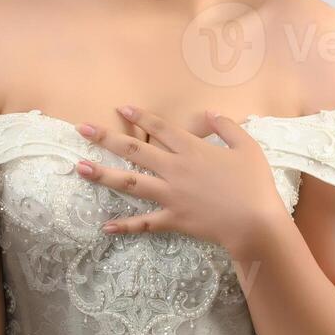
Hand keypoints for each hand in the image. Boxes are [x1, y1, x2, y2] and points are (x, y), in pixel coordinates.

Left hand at [72, 104, 287, 248]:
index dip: (139, 116)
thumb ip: (227, 127)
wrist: (255, 222)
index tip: (120, 108)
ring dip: (103, 174)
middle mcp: (175, 169)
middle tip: (81, 129)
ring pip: (130, 182)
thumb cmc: (254, 184)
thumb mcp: (247, 147)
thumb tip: (210, 113)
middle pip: (134, 150)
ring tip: (80, 167)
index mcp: (192, 149)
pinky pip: (145, 222)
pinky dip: (125, 225)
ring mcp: (170, 195)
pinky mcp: (173, 218)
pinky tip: (105, 226)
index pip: (160, 128)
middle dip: (106, 138)